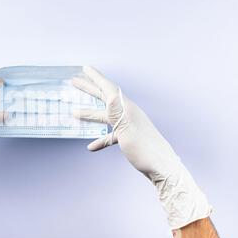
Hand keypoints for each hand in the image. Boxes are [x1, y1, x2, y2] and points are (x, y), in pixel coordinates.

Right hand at [73, 66, 210, 228]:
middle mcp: (128, 114)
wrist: (162, 169)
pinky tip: (91, 146)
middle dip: (89, 90)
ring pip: (105, 116)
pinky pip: (111, 135)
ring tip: (74, 111)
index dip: (96, 77)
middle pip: (105, 98)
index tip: (84, 68)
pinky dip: (100, 138)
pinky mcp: (129, 138)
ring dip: (89, 114)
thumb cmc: (145, 151)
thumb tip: (110, 94)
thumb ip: (116, 112)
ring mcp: (128, 126)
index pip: (108, 88)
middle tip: (74, 82)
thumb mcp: (127, 130)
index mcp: (127, 109)